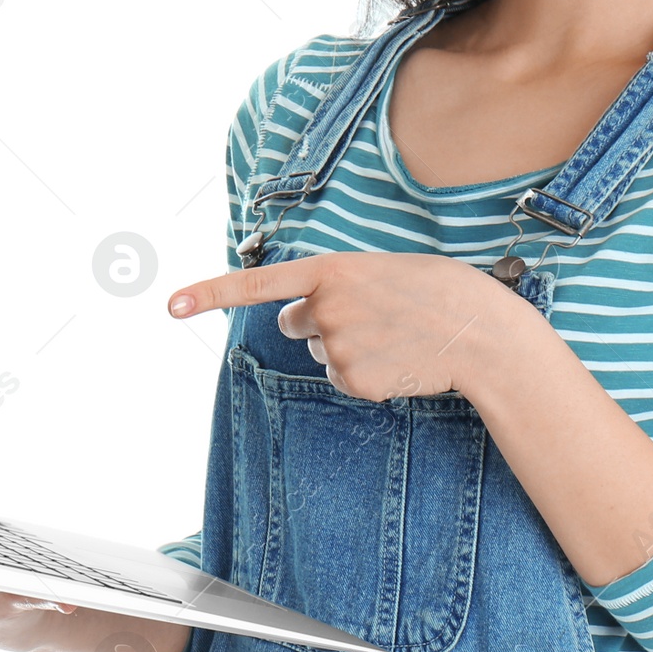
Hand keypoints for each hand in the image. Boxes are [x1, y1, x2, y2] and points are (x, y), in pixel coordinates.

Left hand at [165, 250, 516, 401]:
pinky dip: (366, 373)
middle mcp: (325, 308)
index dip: (210, 292)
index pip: (258, 282)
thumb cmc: (440, 290)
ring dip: (348, 345)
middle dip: (320, 321)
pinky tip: (399, 359)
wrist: (481, 333)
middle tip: (372, 314)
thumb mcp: (383, 269)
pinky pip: (344, 379)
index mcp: (332, 269)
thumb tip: (300, 320)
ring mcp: (338, 348)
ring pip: (321, 352)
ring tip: (396, 334)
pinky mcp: (354, 382)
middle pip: (295, 323)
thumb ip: (337, 285)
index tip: (171, 304)